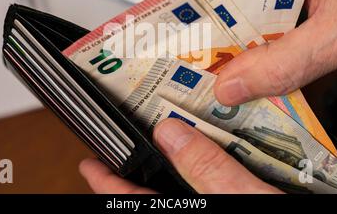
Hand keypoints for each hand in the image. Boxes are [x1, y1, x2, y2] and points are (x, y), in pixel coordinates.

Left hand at [79, 118, 280, 192]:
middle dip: (135, 170)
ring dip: (167, 167)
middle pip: (150, 194)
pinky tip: (204, 155)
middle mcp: (195, 210)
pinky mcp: (228, 200)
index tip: (88, 162)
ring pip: (178, 191)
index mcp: (189, 213)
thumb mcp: (248, 200)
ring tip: (160, 141)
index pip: (128, 202)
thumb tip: (170, 131)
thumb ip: (209, 169)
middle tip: (125, 142)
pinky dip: (197, 173)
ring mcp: (211, 205)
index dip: (104, 182)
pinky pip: (202, 191)